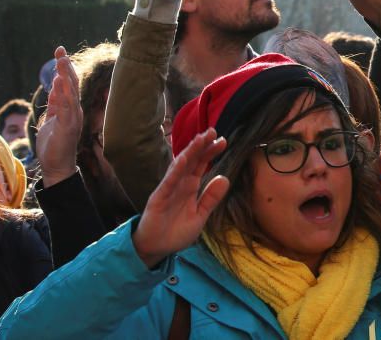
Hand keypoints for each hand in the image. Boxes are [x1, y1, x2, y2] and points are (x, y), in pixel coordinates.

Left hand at [37, 46, 82, 187]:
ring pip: (71, 92)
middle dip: (66, 66)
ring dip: (66, 75)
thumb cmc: (53, 146)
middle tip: (60, 50)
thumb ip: (55, 104)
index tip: (59, 53)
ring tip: (61, 60)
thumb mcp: (51, 120)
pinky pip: (66, 106)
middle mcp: (75, 110)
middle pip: (72, 84)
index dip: (64, 68)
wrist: (57, 166)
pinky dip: (64, 93)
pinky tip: (59, 81)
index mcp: (70, 108)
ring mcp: (73, 117)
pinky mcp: (68, 125)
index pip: (69, 84)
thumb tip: (54, 88)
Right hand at [132, 129, 228, 268]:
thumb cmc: (175, 231)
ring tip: (200, 138)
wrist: (155, 249)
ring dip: (190, 152)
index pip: (201, 165)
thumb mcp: (200, 215)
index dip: (210, 153)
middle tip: (212, 131)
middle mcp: (179, 184)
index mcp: (189, 187)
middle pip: (191, 161)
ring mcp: (168, 190)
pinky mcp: (158, 198)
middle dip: (201, 146)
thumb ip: (211, 198)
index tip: (222, 141)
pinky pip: (168, 182)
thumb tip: (225, 178)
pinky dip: (175, 170)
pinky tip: (182, 159)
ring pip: (180, 167)